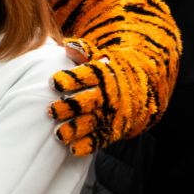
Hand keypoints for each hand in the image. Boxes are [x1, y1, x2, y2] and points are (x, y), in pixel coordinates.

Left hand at [49, 39, 160, 155]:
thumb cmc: (111, 70)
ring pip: (91, 123)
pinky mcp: (113, 130)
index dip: (69, 80)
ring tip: (58, 134)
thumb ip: (84, 51)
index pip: (85, 77)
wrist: (143, 87)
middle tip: (50, 111)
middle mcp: (107, 95)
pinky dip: (87, 145)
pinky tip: (72, 148)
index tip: (53, 83)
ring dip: (74, 130)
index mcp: (103, 75)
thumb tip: (68, 45)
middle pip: (85, 102)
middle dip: (68, 108)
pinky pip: (100, 139)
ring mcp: (111, 114)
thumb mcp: (101, 56)